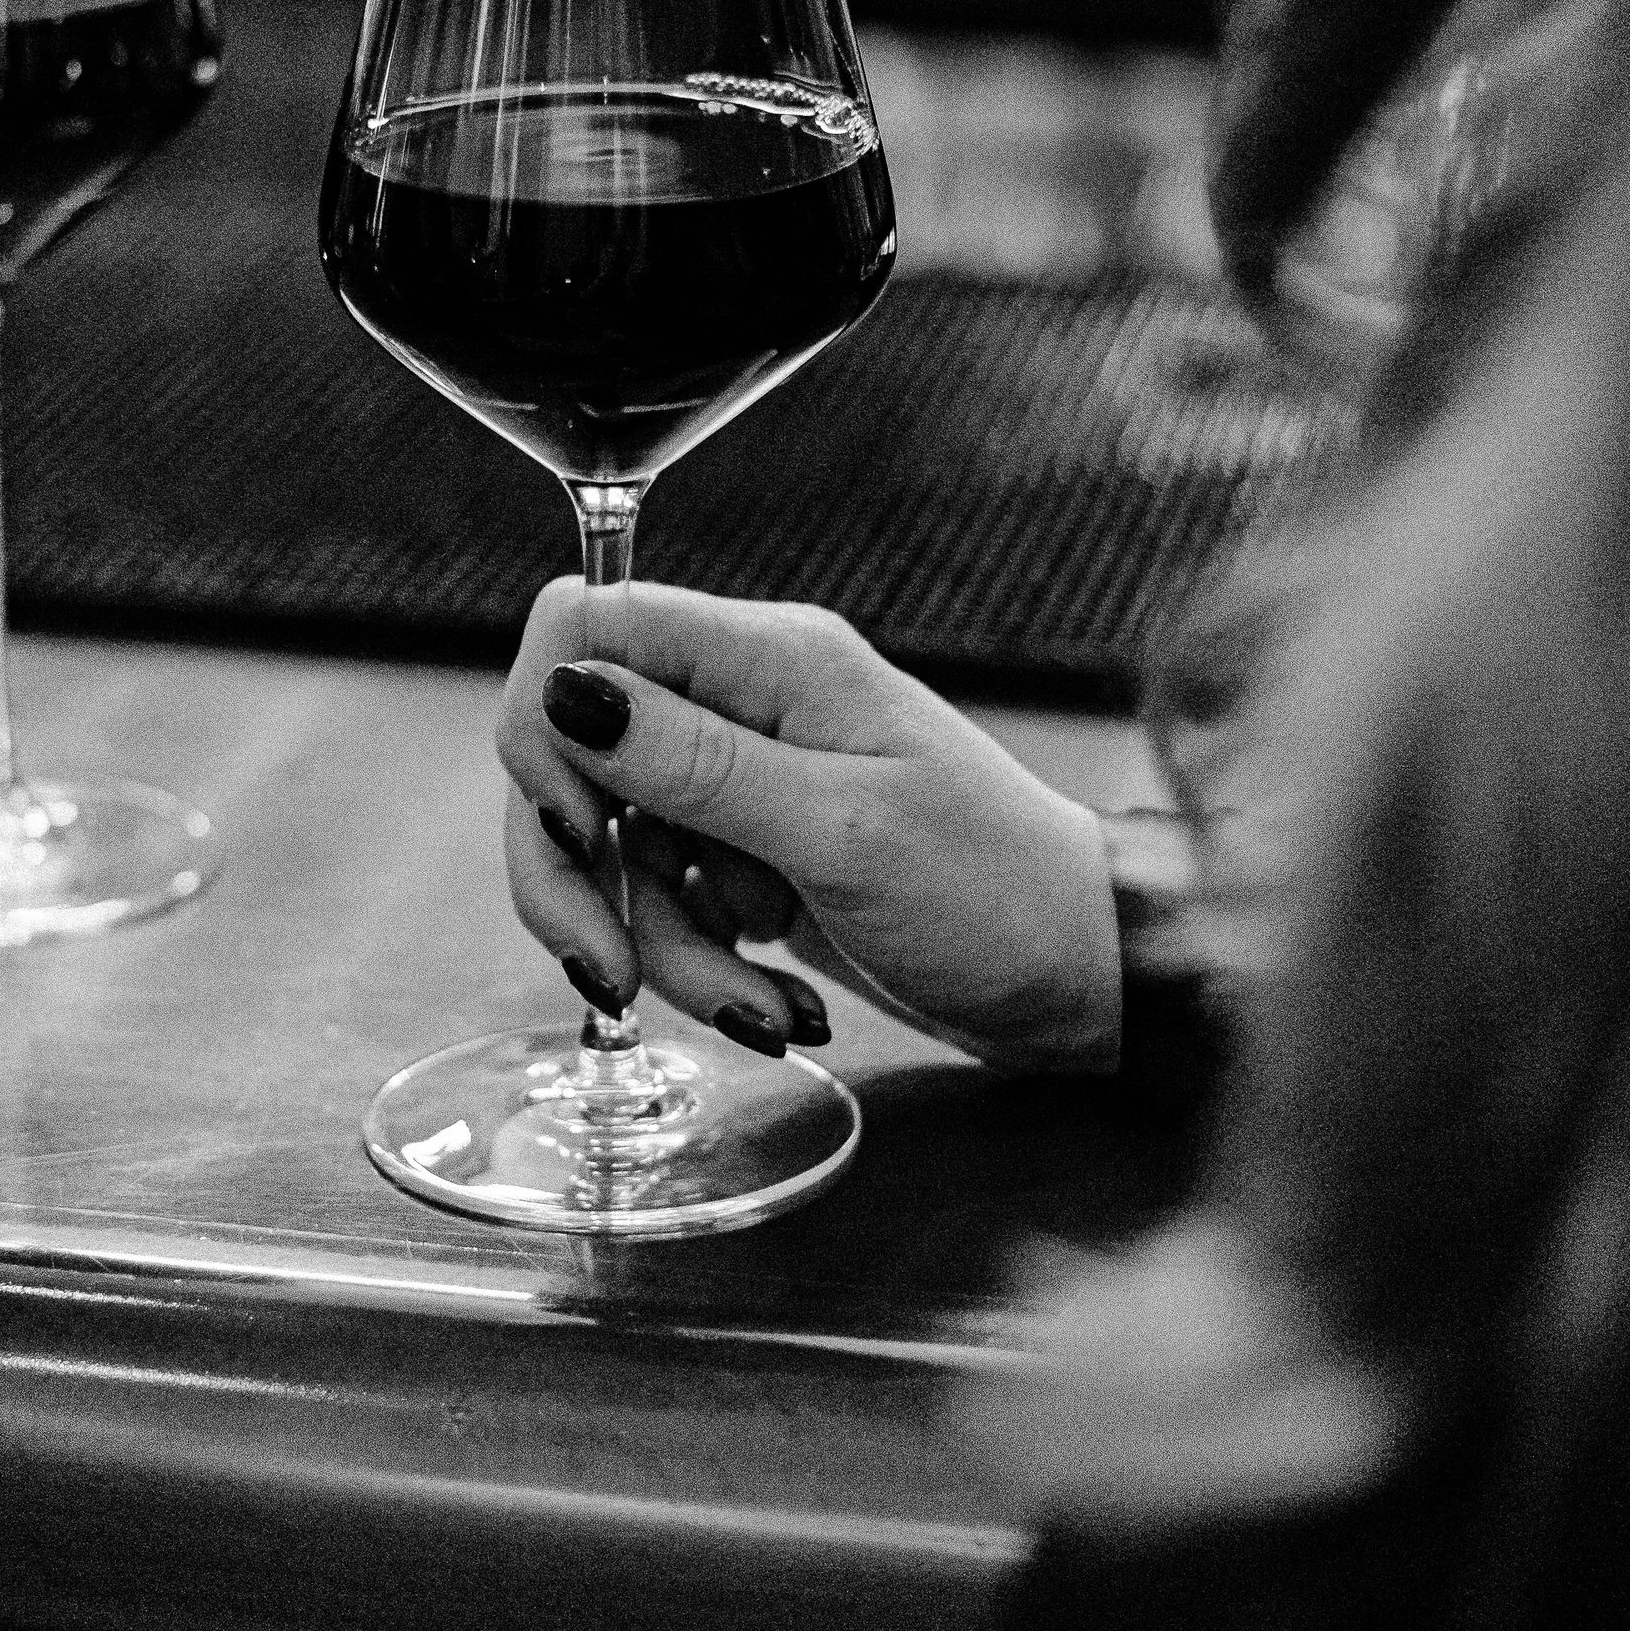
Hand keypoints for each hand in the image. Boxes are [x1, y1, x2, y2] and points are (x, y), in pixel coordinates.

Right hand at [497, 581, 1122, 1068]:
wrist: (1082, 982)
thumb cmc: (995, 892)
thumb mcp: (841, 829)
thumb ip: (695, 762)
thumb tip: (564, 689)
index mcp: (770, 660)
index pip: (588, 625)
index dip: (547, 723)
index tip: (582, 831)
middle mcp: (744, 707)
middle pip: (573, 755)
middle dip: (581, 876)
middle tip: (613, 971)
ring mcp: (744, 788)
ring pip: (615, 851)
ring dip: (659, 948)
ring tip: (754, 1006)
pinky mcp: (749, 862)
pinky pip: (665, 906)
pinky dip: (700, 968)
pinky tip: (777, 1001)